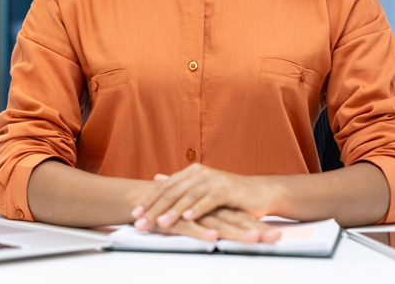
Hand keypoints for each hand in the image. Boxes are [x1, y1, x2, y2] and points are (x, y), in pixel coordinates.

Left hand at [132, 164, 283, 237]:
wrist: (259, 192)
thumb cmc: (229, 194)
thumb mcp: (202, 187)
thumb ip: (180, 184)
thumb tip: (157, 178)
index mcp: (192, 172)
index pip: (165, 187)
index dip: (149, 200)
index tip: (135, 214)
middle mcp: (200, 173)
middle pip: (173, 191)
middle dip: (155, 208)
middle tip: (141, 222)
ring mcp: (213, 180)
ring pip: (188, 196)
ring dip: (173, 211)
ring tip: (160, 223)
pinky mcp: (227, 190)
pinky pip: (209, 200)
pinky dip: (197, 209)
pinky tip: (188, 218)